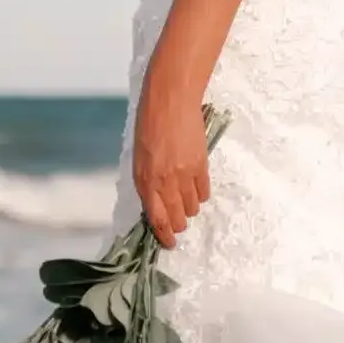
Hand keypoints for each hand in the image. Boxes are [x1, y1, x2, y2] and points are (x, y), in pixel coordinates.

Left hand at [133, 69, 210, 249]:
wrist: (171, 99)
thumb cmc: (148, 123)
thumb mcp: (138, 156)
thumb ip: (146, 181)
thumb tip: (155, 201)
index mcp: (145, 180)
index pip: (157, 219)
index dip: (164, 236)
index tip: (169, 243)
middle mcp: (165, 182)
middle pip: (177, 218)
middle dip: (177, 223)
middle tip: (177, 219)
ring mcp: (185, 175)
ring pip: (193, 207)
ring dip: (189, 207)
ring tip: (185, 195)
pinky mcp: (201, 165)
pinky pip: (205, 192)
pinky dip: (200, 194)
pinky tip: (195, 185)